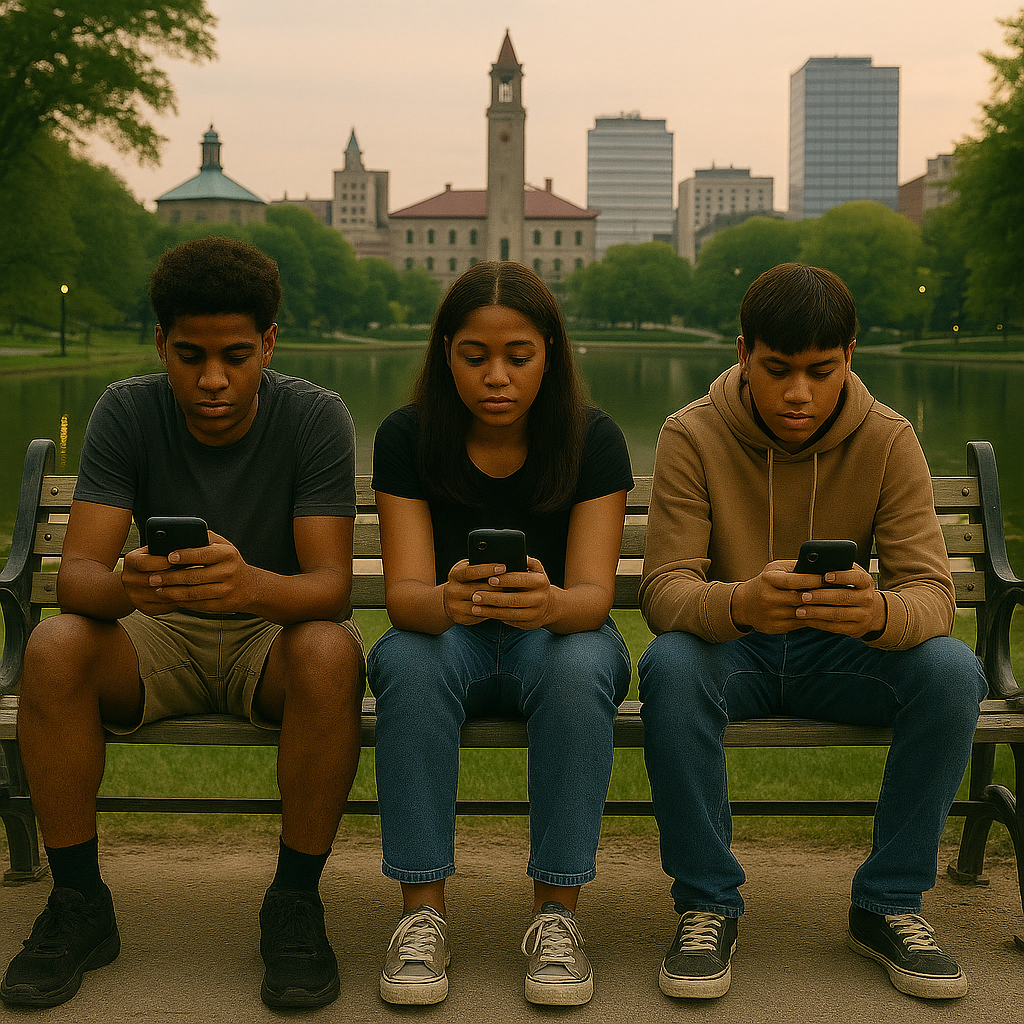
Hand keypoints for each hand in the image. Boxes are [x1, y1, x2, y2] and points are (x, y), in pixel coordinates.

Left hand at [129, 531, 258, 614]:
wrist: (250, 586)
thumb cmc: (230, 562)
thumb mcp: (224, 546)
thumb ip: (205, 538)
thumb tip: (180, 535)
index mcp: (228, 554)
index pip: (202, 554)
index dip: (183, 556)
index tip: (167, 557)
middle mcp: (229, 572)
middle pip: (193, 576)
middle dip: (170, 578)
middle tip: (152, 578)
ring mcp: (227, 590)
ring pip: (193, 593)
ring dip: (172, 592)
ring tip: (158, 590)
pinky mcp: (223, 604)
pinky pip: (198, 604)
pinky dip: (182, 602)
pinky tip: (171, 598)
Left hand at [444, 556, 552, 628]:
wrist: (550, 606)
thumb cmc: (536, 582)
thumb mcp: (536, 569)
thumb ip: (525, 561)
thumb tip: (513, 554)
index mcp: (541, 582)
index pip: (521, 580)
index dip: (505, 580)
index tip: (489, 579)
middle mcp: (540, 598)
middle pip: (513, 599)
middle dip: (493, 598)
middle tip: (475, 595)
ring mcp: (535, 613)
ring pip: (510, 613)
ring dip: (490, 611)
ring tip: (474, 607)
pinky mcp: (529, 624)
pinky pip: (509, 621)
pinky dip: (495, 617)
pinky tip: (484, 613)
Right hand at [731, 560, 883, 636]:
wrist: (744, 604)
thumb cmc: (765, 582)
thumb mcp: (774, 570)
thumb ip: (795, 568)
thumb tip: (820, 565)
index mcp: (768, 580)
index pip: (794, 580)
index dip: (812, 579)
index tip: (829, 577)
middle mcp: (768, 598)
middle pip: (800, 598)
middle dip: (819, 596)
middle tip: (839, 593)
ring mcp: (770, 614)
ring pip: (802, 613)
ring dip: (819, 610)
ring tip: (835, 605)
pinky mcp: (774, 627)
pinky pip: (799, 624)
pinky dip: (812, 620)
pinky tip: (824, 616)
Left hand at [793, 564, 885, 636]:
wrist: (873, 612)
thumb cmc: (854, 589)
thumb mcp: (853, 576)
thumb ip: (839, 569)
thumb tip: (817, 563)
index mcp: (866, 582)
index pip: (856, 578)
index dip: (841, 577)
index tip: (825, 576)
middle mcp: (867, 599)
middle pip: (843, 597)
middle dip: (821, 597)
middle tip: (803, 596)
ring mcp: (863, 616)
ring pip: (837, 614)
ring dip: (816, 613)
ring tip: (800, 611)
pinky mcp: (855, 629)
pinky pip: (835, 627)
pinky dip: (819, 623)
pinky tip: (806, 619)